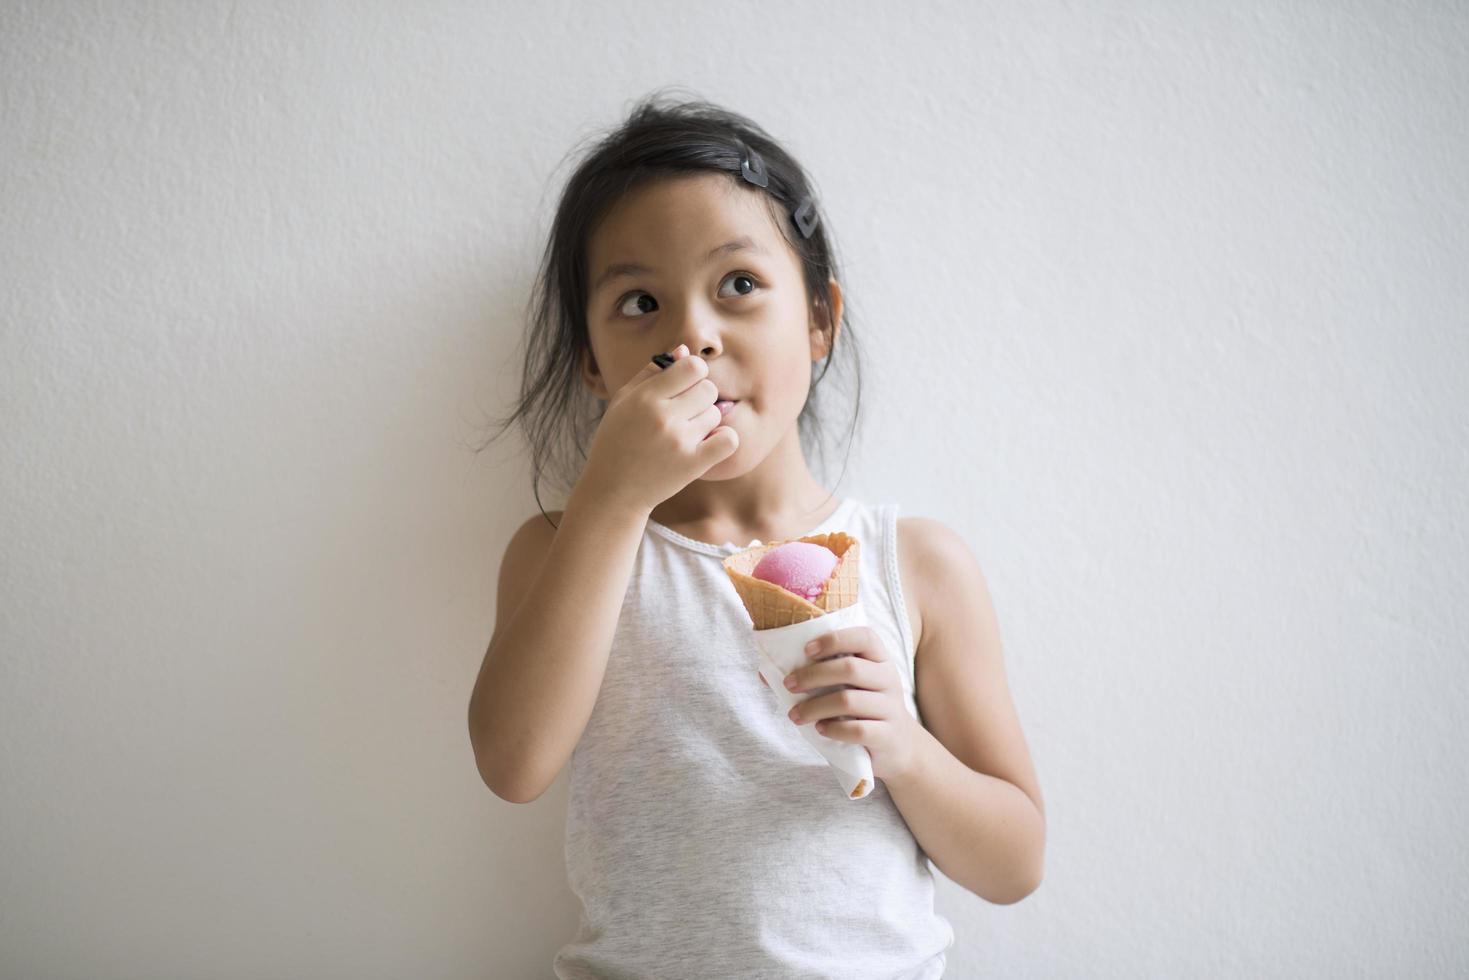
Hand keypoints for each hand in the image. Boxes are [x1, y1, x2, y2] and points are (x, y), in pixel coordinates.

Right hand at [577, 344, 738, 514]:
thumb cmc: (617, 441)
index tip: (685, 386)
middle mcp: (663, 417)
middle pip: (708, 388)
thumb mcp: (623, 402)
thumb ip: (651, 373)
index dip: (693, 373)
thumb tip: (684, 350)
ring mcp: (680, 441)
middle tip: (684, 413)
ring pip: (716, 413)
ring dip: (705, 421)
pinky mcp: (693, 464)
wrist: (613, 491)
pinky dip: (723, 439)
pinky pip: (729, 439)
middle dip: (700, 397)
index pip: (693, 366)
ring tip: (685, 433)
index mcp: (645, 398)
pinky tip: (708, 444)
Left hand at [762, 626, 922, 780]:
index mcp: (879, 659)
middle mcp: (889, 679)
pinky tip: (820, 729)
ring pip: (849, 701)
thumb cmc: (862, 708)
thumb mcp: (848, 686)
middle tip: (789, 685)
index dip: (834, 639)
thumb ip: (816, 675)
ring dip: (814, 707)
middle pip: (850, 668)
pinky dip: (834, 729)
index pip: (865, 637)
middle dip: (813, 675)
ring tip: (794, 715)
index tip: (806, 650)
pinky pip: (858, 730)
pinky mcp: (888, 736)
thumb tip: (766, 673)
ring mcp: (892, 708)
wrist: (897, 746)